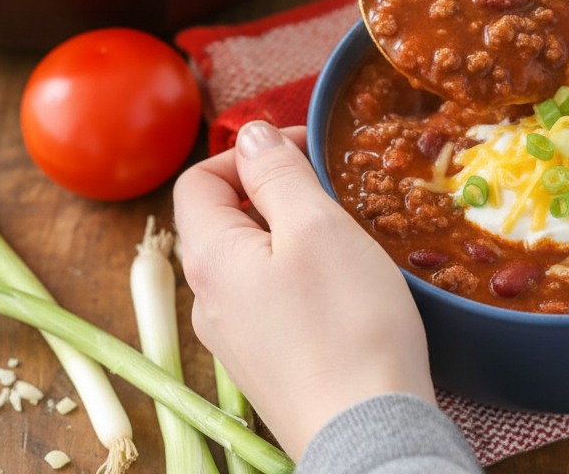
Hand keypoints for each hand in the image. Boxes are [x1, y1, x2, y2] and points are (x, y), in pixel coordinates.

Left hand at [174, 121, 434, 459]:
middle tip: (333, 193)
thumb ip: (279, 174)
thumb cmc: (346, 326)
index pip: (198, 180)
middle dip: (277, 193)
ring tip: (345, 238)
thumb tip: (251, 134)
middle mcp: (209, 300)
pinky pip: (272, 300)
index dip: (248, 153)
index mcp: (209, 258)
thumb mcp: (317, 227)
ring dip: (293, 235)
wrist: (370, 433)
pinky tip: (344, 288)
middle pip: (225, 220)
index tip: (304, 150)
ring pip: (252, 261)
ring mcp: (236, 338)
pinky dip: (302, 277)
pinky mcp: (268, 364)